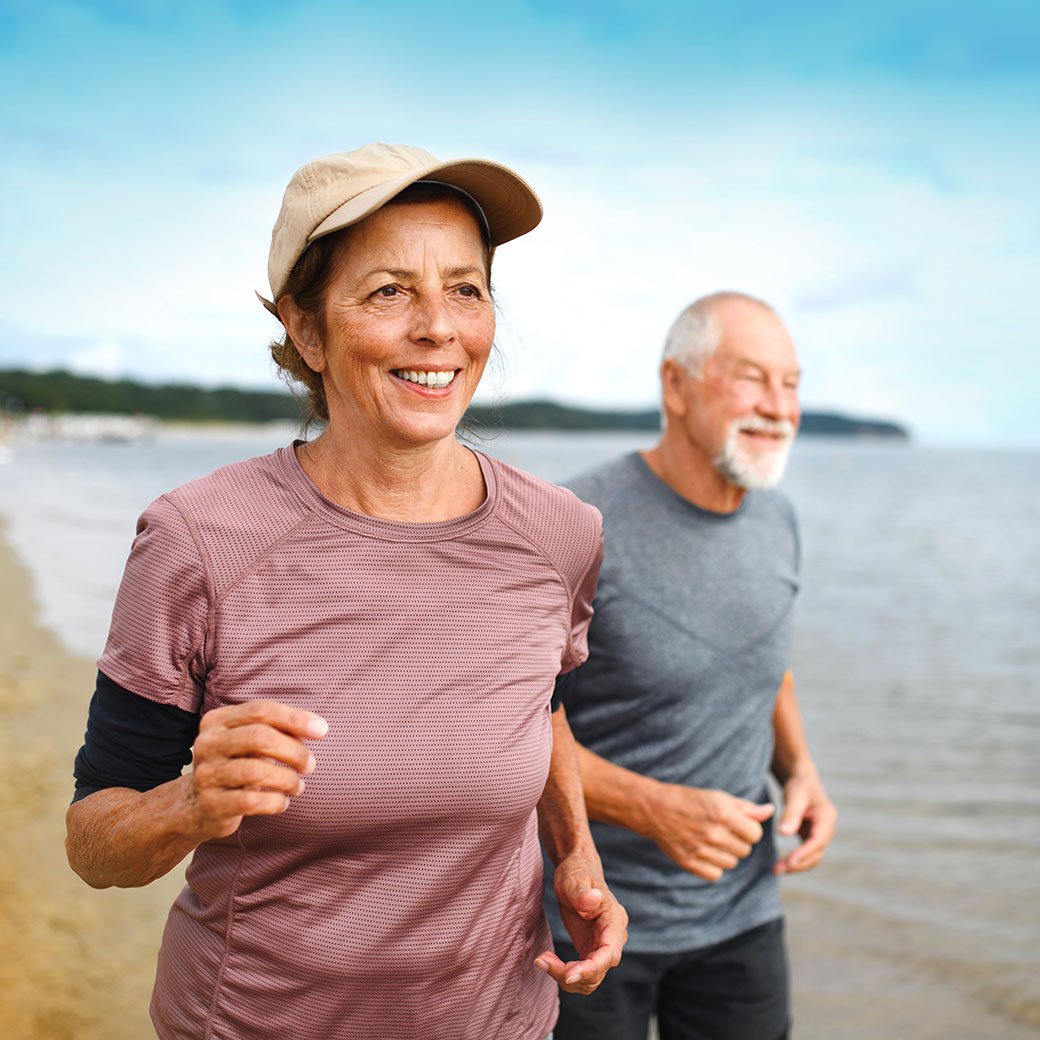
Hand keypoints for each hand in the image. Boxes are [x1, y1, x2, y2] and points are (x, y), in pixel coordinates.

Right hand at [187, 700, 327, 839]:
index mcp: (218, 721)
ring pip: (255, 771)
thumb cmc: (236, 765)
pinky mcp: (211, 803)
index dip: (295, 718)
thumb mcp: (251, 743)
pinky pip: (250, 801)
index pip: (261, 710)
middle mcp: (207, 743)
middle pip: (259, 737)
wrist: (196, 806)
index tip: (322, 731)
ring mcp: (206, 774)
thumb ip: (279, 731)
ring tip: (298, 786)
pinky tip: (283, 802)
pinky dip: (275, 802)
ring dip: (287, 779)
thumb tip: (316, 729)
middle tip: (310, 765)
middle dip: (294, 751)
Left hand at [535, 854, 627, 993]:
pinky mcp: (590, 950)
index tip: (568, 976)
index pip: (609, 954)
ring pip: (590, 978)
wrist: (576, 872)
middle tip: (543, 961)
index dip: (591, 968)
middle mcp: (613, 937)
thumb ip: (582, 892)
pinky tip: (548, 961)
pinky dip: (564, 974)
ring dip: (566, 977)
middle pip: (598, 971)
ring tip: (542, 960)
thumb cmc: (576, 873)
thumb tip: (592, 899)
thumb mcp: (574, 879)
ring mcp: (602, 946)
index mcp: (614, 920)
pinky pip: (582, 973)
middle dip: (571, 973)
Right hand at [645, 784, 774, 880]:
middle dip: (738, 841)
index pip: (755, 834)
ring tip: (712, 840)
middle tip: (722, 830)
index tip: (737, 823)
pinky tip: (704, 852)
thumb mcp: (718, 797)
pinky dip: (713, 866)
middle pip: (745, 850)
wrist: (655, 809)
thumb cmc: (690, 800)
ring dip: (726, 854)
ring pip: (732, 863)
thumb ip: (746, 807)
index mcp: (723, 813)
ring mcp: (701, 850)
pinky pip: (716, 874)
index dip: (749, 828)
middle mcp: (714, 833)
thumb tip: (770, 811)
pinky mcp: (690, 863)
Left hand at [773, 770, 835, 873]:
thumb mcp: (795, 796)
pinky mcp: (812, 836)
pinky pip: (807, 853)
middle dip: (799, 863)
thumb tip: (784, 834)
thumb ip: (790, 814)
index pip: (818, 841)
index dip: (804, 853)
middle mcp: (827, 828)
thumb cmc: (799, 785)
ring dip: (797, 865)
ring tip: (775, 870)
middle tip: (776, 869)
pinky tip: (781, 864)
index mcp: (826, 817)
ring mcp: (821, 834)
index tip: (789, 862)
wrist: (802, 779)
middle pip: (817, 853)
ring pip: (813, 856)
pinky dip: (796, 860)